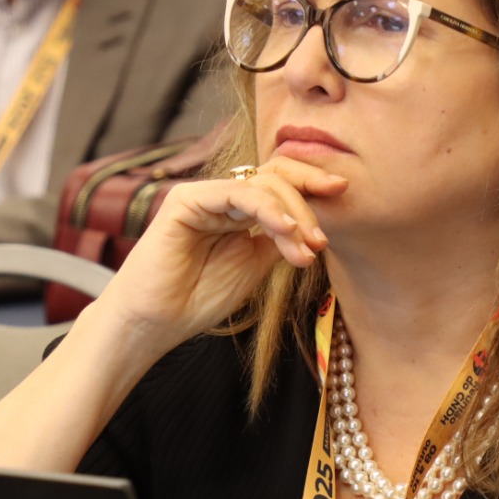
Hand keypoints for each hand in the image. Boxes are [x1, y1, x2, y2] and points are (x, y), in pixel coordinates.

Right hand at [93, 158, 346, 348]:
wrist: (155, 324)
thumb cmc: (197, 300)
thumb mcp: (254, 266)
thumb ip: (278, 240)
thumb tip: (310, 224)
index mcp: (237, 210)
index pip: (280, 183)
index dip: (312, 185)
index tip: (344, 193)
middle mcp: (221, 196)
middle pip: (276, 174)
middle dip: (309, 198)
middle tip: (323, 238)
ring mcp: (203, 194)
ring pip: (262, 183)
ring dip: (292, 215)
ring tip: (305, 249)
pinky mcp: (187, 200)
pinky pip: (237, 193)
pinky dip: (267, 210)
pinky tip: (285, 230)